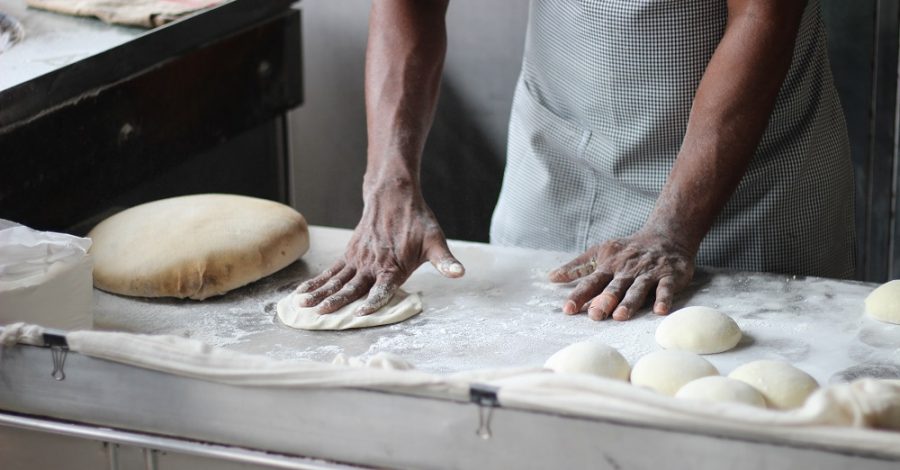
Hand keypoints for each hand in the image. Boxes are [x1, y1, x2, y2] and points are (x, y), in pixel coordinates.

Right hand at [295, 184, 463, 314]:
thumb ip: (445, 262)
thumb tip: (460, 273)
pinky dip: (317, 282)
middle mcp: (373, 265)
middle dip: (336, 302)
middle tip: (321, 314)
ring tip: (303, 305)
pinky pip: (331, 271)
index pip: (382, 288)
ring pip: (336, 280)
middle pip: (352, 287)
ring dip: (320, 293)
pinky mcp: (350, 254)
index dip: (373, 301)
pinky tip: (302, 293)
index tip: (361, 312)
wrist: (394, 196)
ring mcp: (358, 259)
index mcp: (394, 266)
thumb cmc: (418, 222)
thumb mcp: (436, 241)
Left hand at [548, 231, 694, 320]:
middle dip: (604, 300)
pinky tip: (660, 310)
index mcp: (609, 266)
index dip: (579, 295)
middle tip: (595, 315)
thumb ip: (578, 267)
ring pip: (637, 289)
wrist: (667, 235)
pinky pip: (666, 288)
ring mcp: (649, 273)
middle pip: (614, 287)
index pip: (591, 282)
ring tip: (621, 316)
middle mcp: (627, 270)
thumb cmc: (628, 249)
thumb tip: (551, 277)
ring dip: (629, 302)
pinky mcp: (669, 275)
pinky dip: (664, 298)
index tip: (568, 309)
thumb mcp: (600, 253)